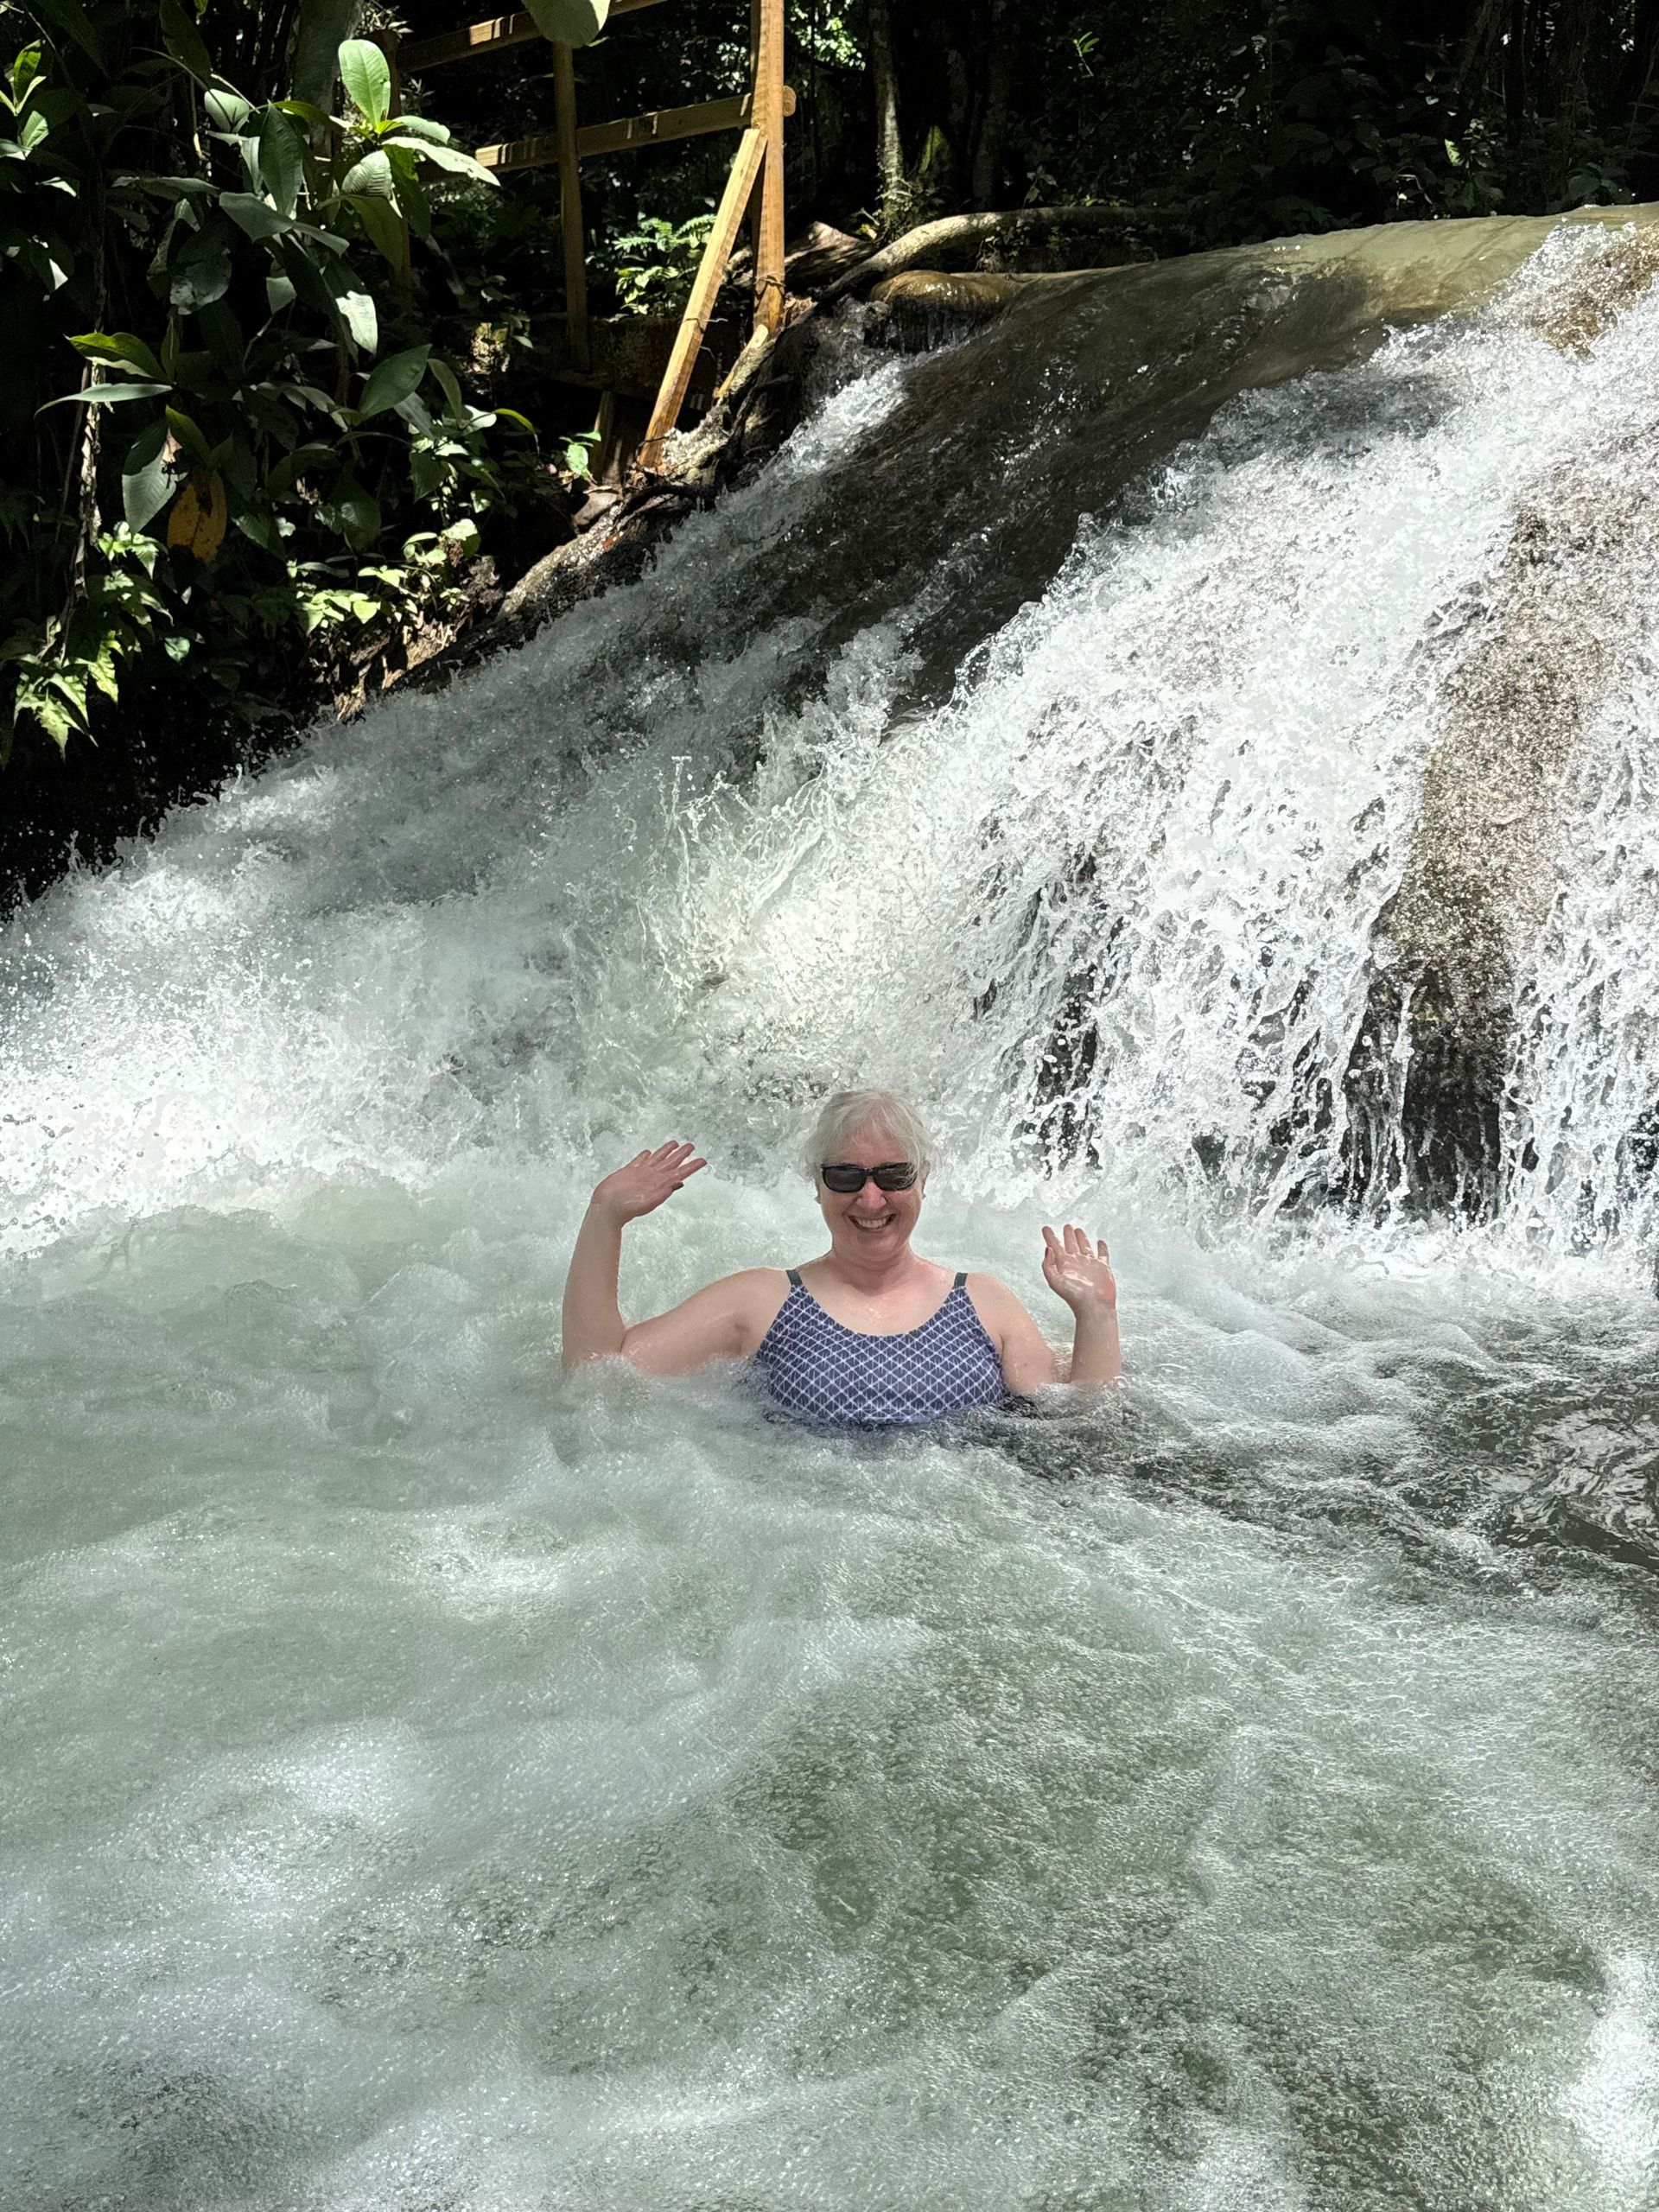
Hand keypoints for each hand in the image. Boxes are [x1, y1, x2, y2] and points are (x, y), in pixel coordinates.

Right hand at [591, 1140, 705, 1223]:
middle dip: (682, 1154)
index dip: (692, 1166)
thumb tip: (680, 1183)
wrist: (607, 1208)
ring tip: (675, 1143)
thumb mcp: (648, 1202)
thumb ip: (664, 1192)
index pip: (680, 1172)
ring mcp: (641, 1174)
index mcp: (660, 1184)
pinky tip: (648, 1153)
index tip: (703, 1161)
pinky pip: (639, 1161)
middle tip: (691, 1145)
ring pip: (657, 1158)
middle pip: (671, 1162)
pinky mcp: (629, 1172)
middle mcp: (652, 1177)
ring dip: (666, 1151)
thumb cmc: (626, 1209)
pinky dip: (645, 1156)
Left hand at [1041, 1223, 1116, 1315]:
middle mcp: (1076, 1263)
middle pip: (1070, 1244)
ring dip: (1081, 1238)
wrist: (1094, 1306)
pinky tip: (1100, 1242)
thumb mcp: (1055, 1281)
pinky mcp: (1102, 1267)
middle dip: (1067, 1235)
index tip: (1045, 1228)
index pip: (1055, 1246)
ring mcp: (1089, 1264)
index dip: (1050, 1237)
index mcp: (1064, 1264)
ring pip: (1085, 1247)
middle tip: (1066, 1226)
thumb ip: (1048, 1266)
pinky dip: (1102, 1247)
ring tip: (1078, 1229)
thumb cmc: (1075, 1296)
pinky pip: (1102, 1254)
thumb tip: (1047, 1249)